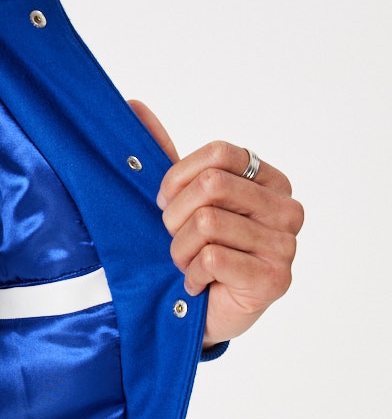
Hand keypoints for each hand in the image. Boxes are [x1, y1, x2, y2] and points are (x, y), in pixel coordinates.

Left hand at [128, 100, 303, 347]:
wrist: (195, 311)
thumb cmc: (190, 250)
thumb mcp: (175, 198)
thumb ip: (161, 152)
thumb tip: (133, 106)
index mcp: (269, 179)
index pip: (221, 154)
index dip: (178, 178)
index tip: (164, 203)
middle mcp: (286, 208)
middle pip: (212, 186)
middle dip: (175, 217)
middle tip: (173, 238)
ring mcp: (285, 245)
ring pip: (207, 224)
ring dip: (180, 250)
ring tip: (185, 264)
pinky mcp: (274, 279)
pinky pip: (213, 258)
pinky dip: (190, 274)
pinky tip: (196, 284)